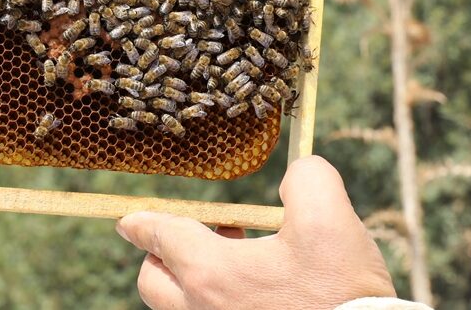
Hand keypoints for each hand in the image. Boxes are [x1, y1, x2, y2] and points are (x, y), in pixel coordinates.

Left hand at [116, 156, 395, 309]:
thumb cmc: (343, 294)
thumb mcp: (331, 220)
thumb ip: (307, 179)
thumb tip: (297, 174)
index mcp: (212, 273)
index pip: (161, 237)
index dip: (142, 223)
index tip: (128, 221)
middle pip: (153, 281)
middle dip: (162, 255)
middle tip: (202, 237)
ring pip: (176, 307)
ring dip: (190, 280)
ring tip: (238, 260)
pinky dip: (212, 302)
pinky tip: (256, 291)